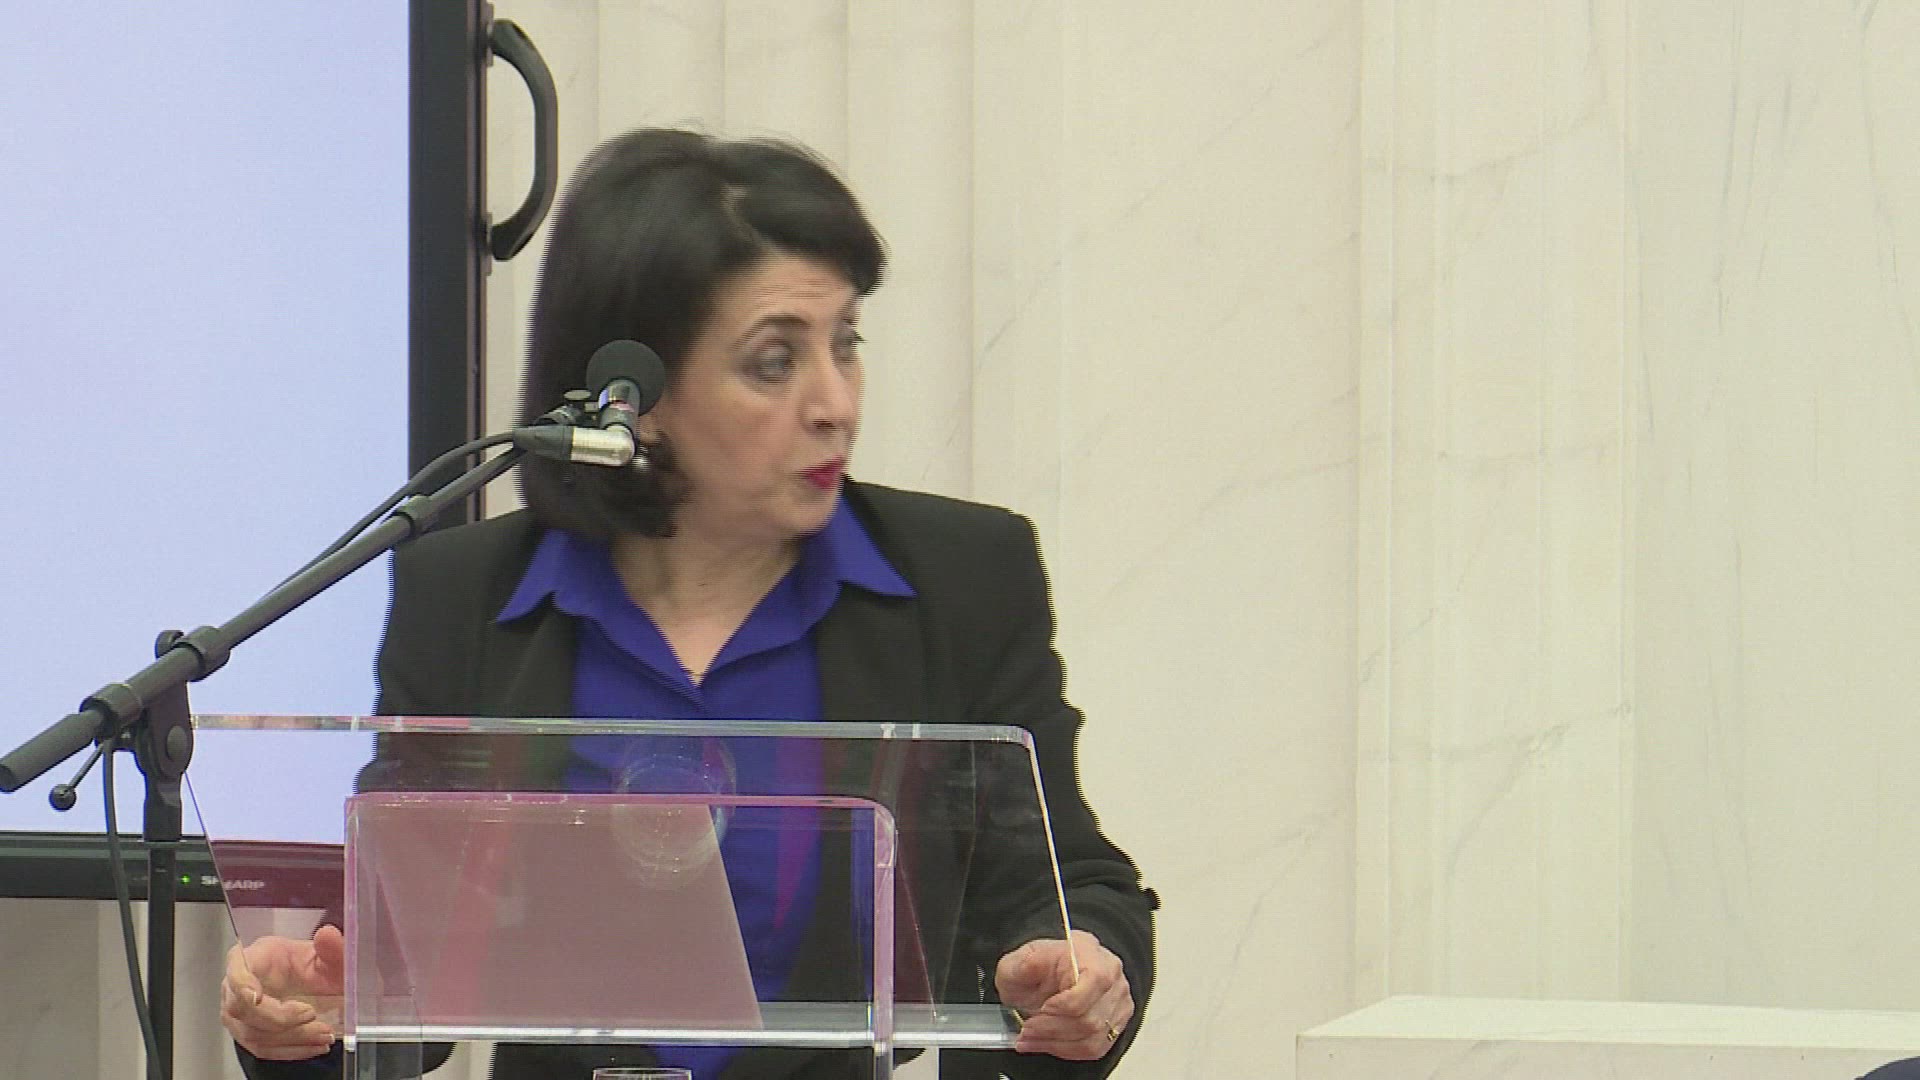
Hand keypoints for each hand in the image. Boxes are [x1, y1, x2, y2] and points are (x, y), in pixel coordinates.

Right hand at [219, 926, 344, 1060]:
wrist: (312, 986)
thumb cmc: (309, 966)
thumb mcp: (327, 955)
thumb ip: (332, 947)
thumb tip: (327, 935)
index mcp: (253, 958)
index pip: (236, 970)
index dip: (242, 984)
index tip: (258, 996)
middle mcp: (237, 987)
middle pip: (244, 1009)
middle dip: (280, 1018)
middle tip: (312, 1016)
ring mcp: (239, 1014)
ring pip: (254, 1034)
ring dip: (292, 1038)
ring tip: (323, 1035)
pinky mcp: (248, 1034)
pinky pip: (263, 1049)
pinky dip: (291, 1051)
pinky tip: (313, 1047)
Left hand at [994, 929, 1133, 1059]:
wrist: (1040, 979)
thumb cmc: (1033, 969)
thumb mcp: (1018, 961)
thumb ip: (1023, 964)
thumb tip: (1030, 966)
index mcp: (1091, 953)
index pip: (1095, 981)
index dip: (1065, 1003)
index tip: (1040, 1010)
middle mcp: (1111, 976)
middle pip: (1091, 1017)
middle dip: (1052, 1028)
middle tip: (1027, 1029)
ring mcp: (1117, 1002)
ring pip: (1093, 1038)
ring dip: (1055, 1043)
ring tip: (1031, 1039)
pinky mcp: (1115, 1024)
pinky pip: (1094, 1049)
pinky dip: (1065, 1050)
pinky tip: (1045, 1043)